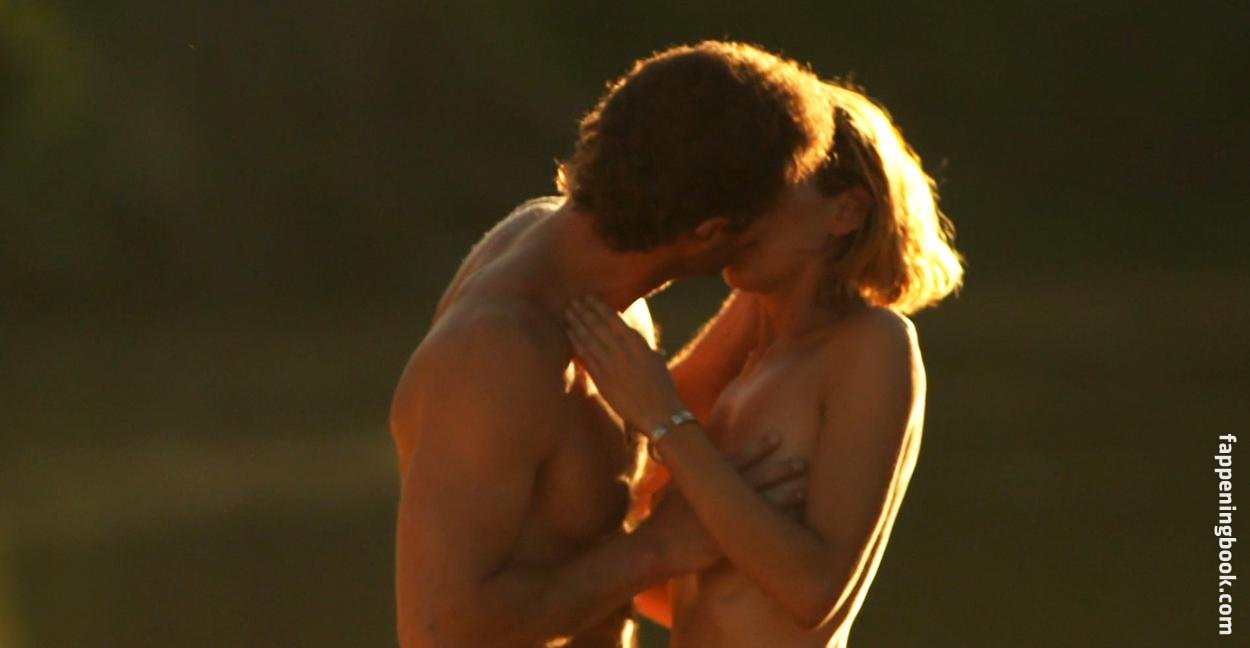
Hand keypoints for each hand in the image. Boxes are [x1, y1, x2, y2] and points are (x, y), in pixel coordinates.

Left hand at [565, 295, 681, 430]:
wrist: (660, 415)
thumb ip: (649, 351)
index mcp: (638, 343)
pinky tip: (569, 333)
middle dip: (584, 311)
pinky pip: (586, 356)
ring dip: (577, 323)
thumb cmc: (663, 390)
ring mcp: (611, 364)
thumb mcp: (658, 363)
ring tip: (568, 313)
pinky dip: (576, 343)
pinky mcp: (602, 379)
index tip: (589, 299)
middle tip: (572, 301)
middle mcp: (623, 350)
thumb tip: (649, 347)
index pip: (614, 319)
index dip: (599, 307)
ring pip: (589, 338)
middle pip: (597, 325)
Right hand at [636, 434, 808, 573]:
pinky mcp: (726, 543)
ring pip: (760, 504)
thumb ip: (691, 469)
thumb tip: (698, 451)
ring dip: (783, 494)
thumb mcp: (675, 485)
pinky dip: (774, 527)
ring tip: (803, 487)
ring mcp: (723, 519)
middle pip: (755, 478)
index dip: (758, 447)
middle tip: (802, 460)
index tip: (777, 436)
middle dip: (779, 469)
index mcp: (705, 479)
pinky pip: (756, 533)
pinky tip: (792, 524)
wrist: (652, 547)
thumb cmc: (662, 517)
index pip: (736, 458)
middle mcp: (716, 496)